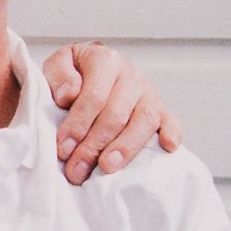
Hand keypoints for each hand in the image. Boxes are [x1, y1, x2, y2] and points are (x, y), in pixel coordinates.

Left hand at [43, 41, 180, 183]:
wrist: (92, 68)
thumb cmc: (73, 73)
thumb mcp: (58, 65)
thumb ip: (59, 75)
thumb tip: (68, 95)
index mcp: (105, 60)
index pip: (94, 96)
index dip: (78, 125)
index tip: (63, 148)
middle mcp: (130, 75)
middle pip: (116, 114)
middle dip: (94, 146)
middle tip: (77, 170)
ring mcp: (148, 93)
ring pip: (144, 121)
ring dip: (126, 147)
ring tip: (108, 167)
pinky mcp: (160, 108)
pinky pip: (170, 120)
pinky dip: (172, 132)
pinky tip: (168, 147)